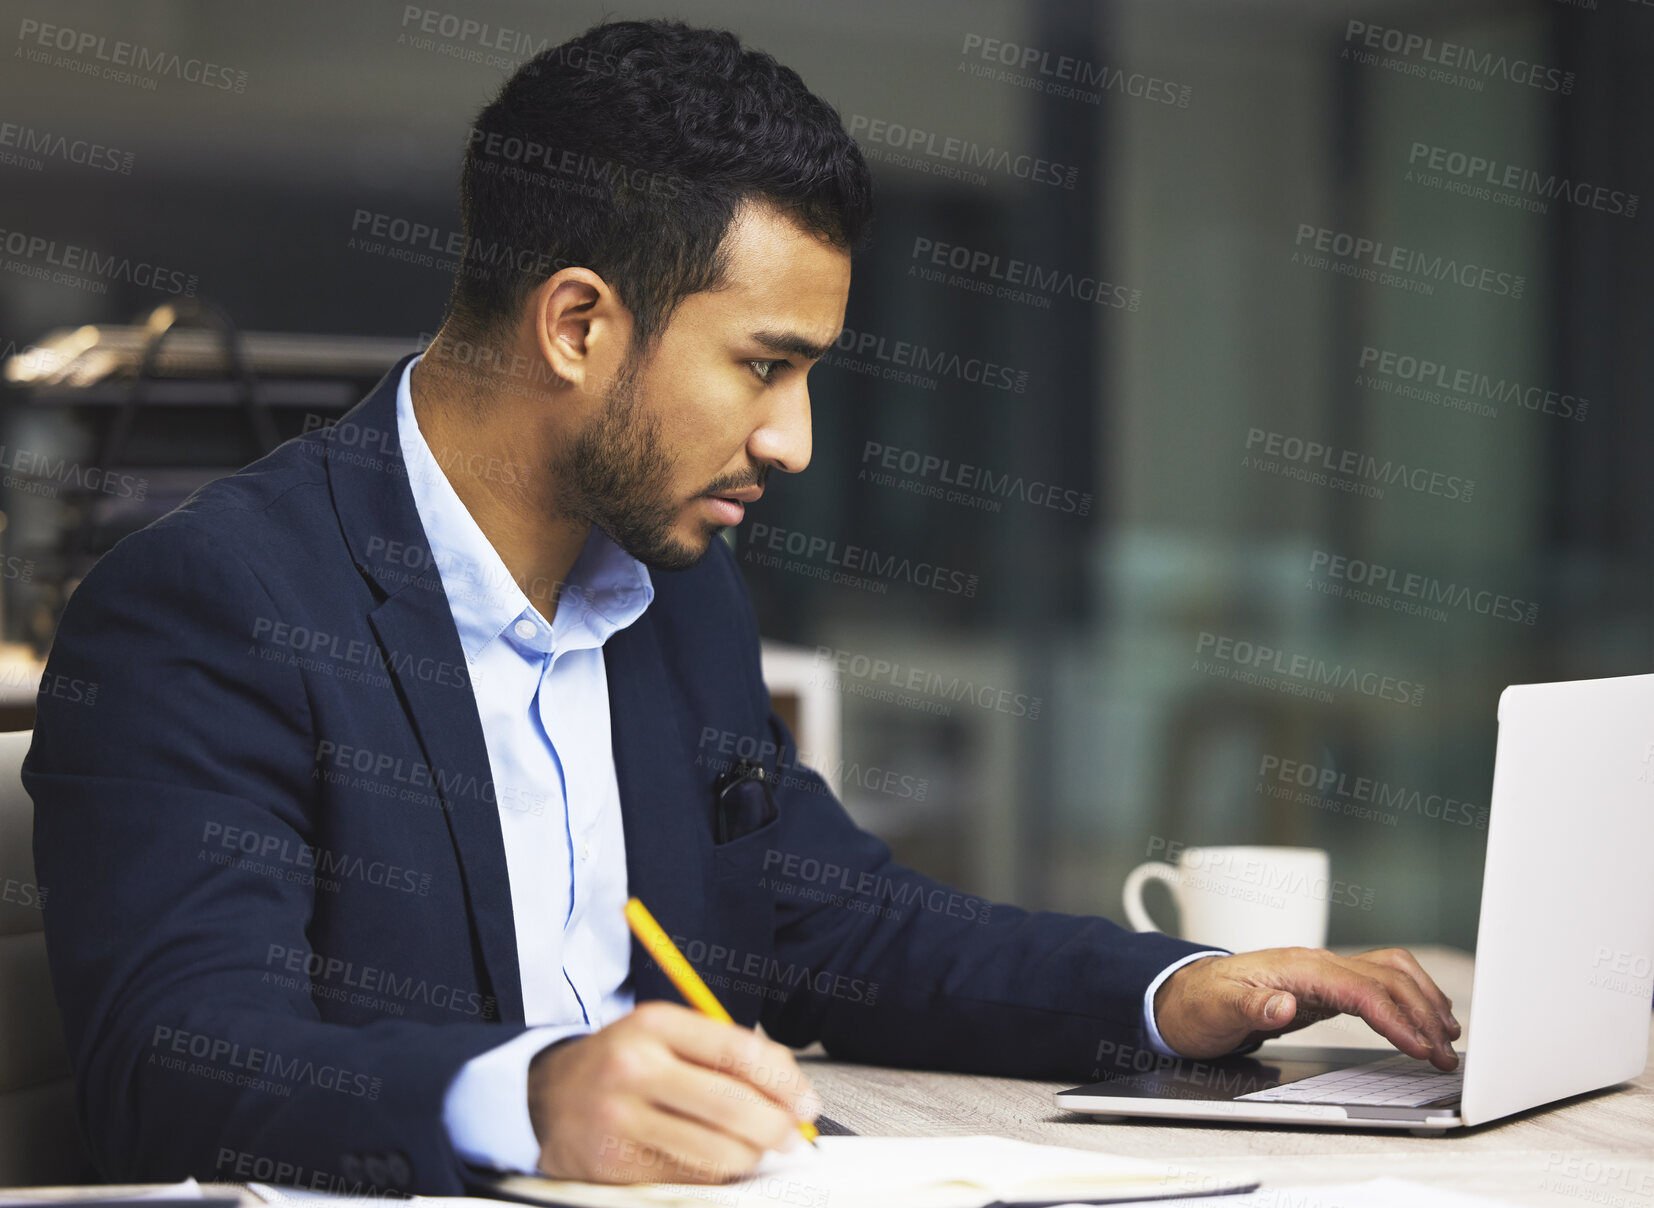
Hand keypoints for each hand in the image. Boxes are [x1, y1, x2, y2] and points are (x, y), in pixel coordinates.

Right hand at [527, 1001, 820, 1182]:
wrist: (545, 1097)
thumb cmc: (621, 1063)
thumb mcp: (666, 1034)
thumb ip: (725, 1052)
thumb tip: (789, 1089)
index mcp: (654, 1024)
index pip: (737, 1050)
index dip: (783, 1081)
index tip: (806, 1101)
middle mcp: (635, 1068)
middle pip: (731, 1105)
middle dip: (776, 1127)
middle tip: (793, 1135)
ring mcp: (621, 1119)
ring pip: (715, 1151)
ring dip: (749, 1156)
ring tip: (754, 1148)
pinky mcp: (615, 1163)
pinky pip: (688, 1176)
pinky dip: (714, 1173)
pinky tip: (714, 1159)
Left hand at [1152, 947, 1461, 1069]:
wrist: (1182, 994)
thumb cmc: (1198, 1003)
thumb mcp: (1216, 1010)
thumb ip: (1250, 1008)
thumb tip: (1283, 1005)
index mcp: (1296, 968)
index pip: (1360, 989)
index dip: (1396, 1018)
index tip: (1422, 1047)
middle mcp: (1315, 963)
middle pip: (1385, 979)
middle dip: (1422, 1014)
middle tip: (1445, 1056)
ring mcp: (1323, 972)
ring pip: (1389, 973)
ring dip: (1423, 1000)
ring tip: (1448, 1037)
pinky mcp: (1325, 985)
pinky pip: (1378, 983)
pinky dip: (1408, 997)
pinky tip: (1422, 1017)